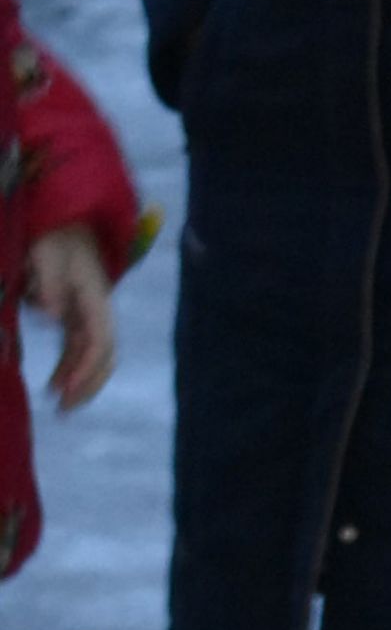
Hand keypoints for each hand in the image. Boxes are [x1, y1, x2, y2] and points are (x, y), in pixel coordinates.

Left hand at [24, 225, 115, 407]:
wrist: (66, 221)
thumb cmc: (55, 236)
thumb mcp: (47, 252)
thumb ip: (48, 282)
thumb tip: (53, 316)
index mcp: (95, 299)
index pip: (99, 342)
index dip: (85, 368)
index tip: (63, 388)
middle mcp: (99, 312)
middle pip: (105, 356)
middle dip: (88, 384)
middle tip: (64, 407)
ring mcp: (90, 315)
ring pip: (94, 357)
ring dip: (80, 382)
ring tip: (59, 404)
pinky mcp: (78, 317)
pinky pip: (80, 350)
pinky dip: (71, 369)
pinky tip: (55, 384)